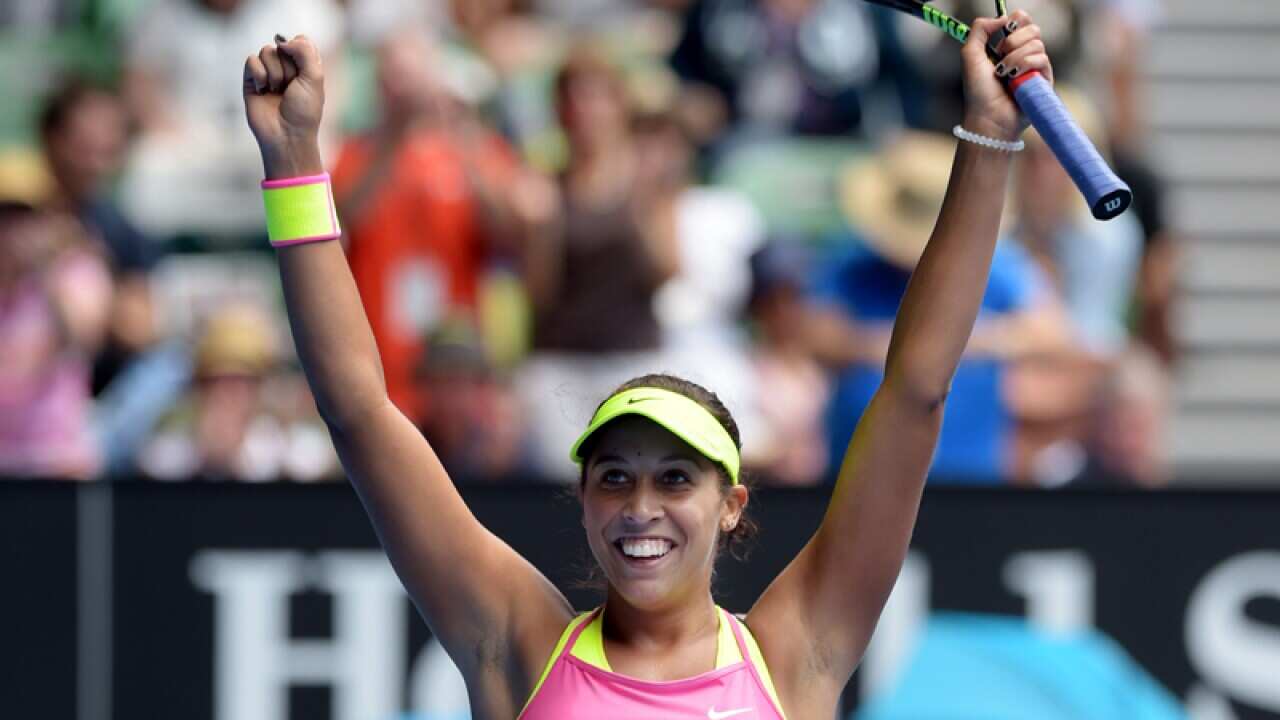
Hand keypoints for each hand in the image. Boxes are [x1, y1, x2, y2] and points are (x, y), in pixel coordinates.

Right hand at [243, 35, 325, 177]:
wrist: (286, 135)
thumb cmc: (304, 111)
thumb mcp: (314, 77)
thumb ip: (304, 51)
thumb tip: (281, 40)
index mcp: (306, 66)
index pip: (300, 41)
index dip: (300, 50)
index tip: (303, 70)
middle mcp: (287, 67)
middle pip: (282, 46)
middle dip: (288, 68)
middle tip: (290, 88)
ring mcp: (269, 73)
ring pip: (266, 51)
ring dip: (275, 73)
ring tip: (277, 91)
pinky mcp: (251, 80)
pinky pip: (251, 60)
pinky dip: (259, 75)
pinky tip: (263, 91)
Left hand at [960, 10, 1054, 141]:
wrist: (988, 117)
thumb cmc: (978, 91)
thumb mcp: (970, 55)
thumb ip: (980, 29)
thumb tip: (1001, 17)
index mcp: (1008, 46)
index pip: (1023, 20)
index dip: (1017, 20)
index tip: (1006, 29)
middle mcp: (1024, 54)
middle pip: (1033, 28)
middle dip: (1013, 41)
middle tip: (1000, 55)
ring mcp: (1036, 67)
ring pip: (1037, 44)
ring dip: (1015, 58)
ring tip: (1003, 74)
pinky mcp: (1045, 79)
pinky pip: (1042, 59)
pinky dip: (1025, 66)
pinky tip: (1014, 79)